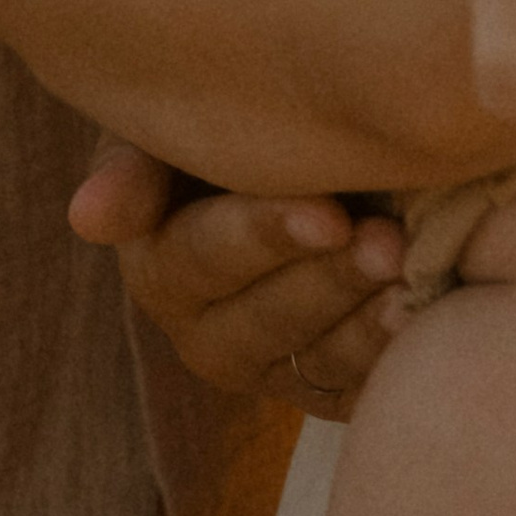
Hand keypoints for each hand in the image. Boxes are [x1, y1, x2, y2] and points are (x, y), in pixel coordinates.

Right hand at [68, 137, 408, 423]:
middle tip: (388, 242)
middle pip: (264, 319)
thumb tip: (87, 218)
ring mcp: (271, 369)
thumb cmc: (226, 124)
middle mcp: (208, 333)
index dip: (265, 235)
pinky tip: (428, 316)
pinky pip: (355, 390)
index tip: (331, 213)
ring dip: (366, 322)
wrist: (300, 159)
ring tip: (416, 278)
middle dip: (328, 279)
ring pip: (315, 361)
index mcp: (160, 266)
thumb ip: (134, 166)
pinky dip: (390, 357)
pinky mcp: (325, 390)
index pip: (204, 256)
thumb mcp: (170, 133)